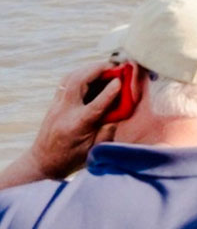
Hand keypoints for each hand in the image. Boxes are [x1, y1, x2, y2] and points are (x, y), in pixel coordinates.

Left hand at [24, 63, 123, 179]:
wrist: (42, 162)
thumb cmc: (71, 158)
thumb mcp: (94, 149)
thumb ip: (108, 130)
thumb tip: (122, 110)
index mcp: (76, 126)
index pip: (95, 105)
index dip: (110, 92)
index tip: (121, 81)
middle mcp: (64, 112)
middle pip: (78, 82)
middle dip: (97, 70)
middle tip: (115, 67)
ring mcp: (56, 106)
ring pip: (70, 78)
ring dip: (88, 69)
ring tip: (105, 67)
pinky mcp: (54, 103)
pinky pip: (66, 81)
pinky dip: (80, 73)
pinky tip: (91, 74)